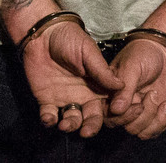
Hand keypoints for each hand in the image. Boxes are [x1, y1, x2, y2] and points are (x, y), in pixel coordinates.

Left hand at [20, 21, 123, 137]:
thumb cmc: (69, 39)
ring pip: (71, 120)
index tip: (115, 120)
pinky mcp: (46, 100)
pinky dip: (49, 121)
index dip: (112, 114)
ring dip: (70, 126)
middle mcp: (83, 97)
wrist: (42, 34)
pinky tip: (50, 119)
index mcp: (97, 86)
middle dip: (90, 127)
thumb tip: (122, 86)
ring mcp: (64, 99)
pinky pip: (49, 116)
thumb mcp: (88, 52)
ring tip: (66, 124)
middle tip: (86, 132)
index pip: (108, 106)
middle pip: (90, 119)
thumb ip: (102, 70)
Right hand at [104, 36, 165, 139]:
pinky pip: (153, 131)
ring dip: (153, 117)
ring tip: (158, 96)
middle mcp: (120, 105)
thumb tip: (116, 109)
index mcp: (109, 92)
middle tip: (150, 95)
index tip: (137, 104)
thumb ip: (125, 87)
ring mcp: (135, 111)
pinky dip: (163, 121)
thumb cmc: (143, 54)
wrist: (163, 53)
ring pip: (139, 131)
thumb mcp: (132, 66)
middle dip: (141, 116)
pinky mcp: (150, 115)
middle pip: (124, 126)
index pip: (107, 116)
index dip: (122, 117)